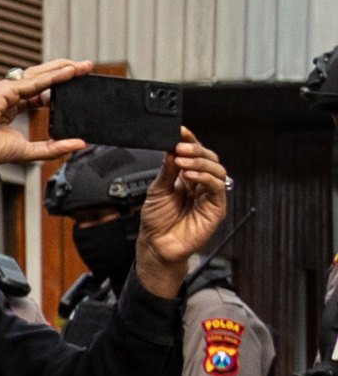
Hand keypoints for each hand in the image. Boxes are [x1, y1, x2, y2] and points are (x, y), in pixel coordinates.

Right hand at [0, 58, 90, 169]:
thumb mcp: (27, 151)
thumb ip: (53, 147)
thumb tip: (78, 144)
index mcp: (9, 107)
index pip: (38, 94)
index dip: (56, 90)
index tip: (73, 87)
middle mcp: (7, 95)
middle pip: (41, 79)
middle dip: (63, 73)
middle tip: (85, 69)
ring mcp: (4, 90)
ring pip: (38, 75)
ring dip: (61, 69)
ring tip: (81, 66)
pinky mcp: (3, 90)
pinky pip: (33, 81)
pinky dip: (52, 76)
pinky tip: (68, 73)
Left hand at [134, 133, 230, 286]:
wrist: (157, 244)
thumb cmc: (156, 220)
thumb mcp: (157, 190)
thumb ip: (166, 170)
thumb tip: (172, 150)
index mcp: (186, 177)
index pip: (193, 154)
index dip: (189, 141)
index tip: (180, 131)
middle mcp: (200, 184)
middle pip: (209, 159)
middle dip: (195, 150)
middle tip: (180, 148)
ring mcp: (209, 196)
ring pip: (217, 170)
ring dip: (199, 162)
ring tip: (181, 162)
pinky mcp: (216, 208)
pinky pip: (217, 188)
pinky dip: (205, 178)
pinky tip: (190, 176)